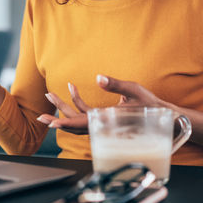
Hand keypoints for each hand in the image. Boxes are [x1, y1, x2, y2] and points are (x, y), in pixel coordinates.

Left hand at [36, 75, 166, 134]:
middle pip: (74, 124)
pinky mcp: (103, 117)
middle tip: (40, 116)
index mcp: (108, 120)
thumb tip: (98, 78)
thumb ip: (116, 84)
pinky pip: (85, 112)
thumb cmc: (149, 104)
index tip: (52, 124)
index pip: (83, 124)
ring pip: (78, 118)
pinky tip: (72, 87)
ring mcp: (101, 121)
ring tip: (50, 94)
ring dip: (63, 107)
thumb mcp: (134, 90)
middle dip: (56, 118)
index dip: (66, 124)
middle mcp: (102, 124)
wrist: (162, 116)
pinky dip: (76, 101)